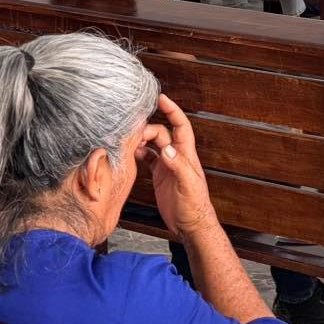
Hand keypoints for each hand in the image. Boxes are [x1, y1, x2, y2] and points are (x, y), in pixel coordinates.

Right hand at [140, 94, 216, 238]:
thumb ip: (178, 166)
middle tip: (134, 134)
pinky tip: (131, 154)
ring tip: (129, 141)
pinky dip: (140, 153)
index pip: (180, 125)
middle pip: (162, 133)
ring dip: (142, 140)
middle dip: (149, 128)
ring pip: (154, 144)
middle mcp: (177, 156)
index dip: (172, 110)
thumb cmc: (194, 207)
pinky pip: (148, 158)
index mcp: (186, 154)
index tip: (161, 98)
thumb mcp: (188, 186)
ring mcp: (168, 165)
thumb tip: (167, 148)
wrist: (190, 226)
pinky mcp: (160, 176)